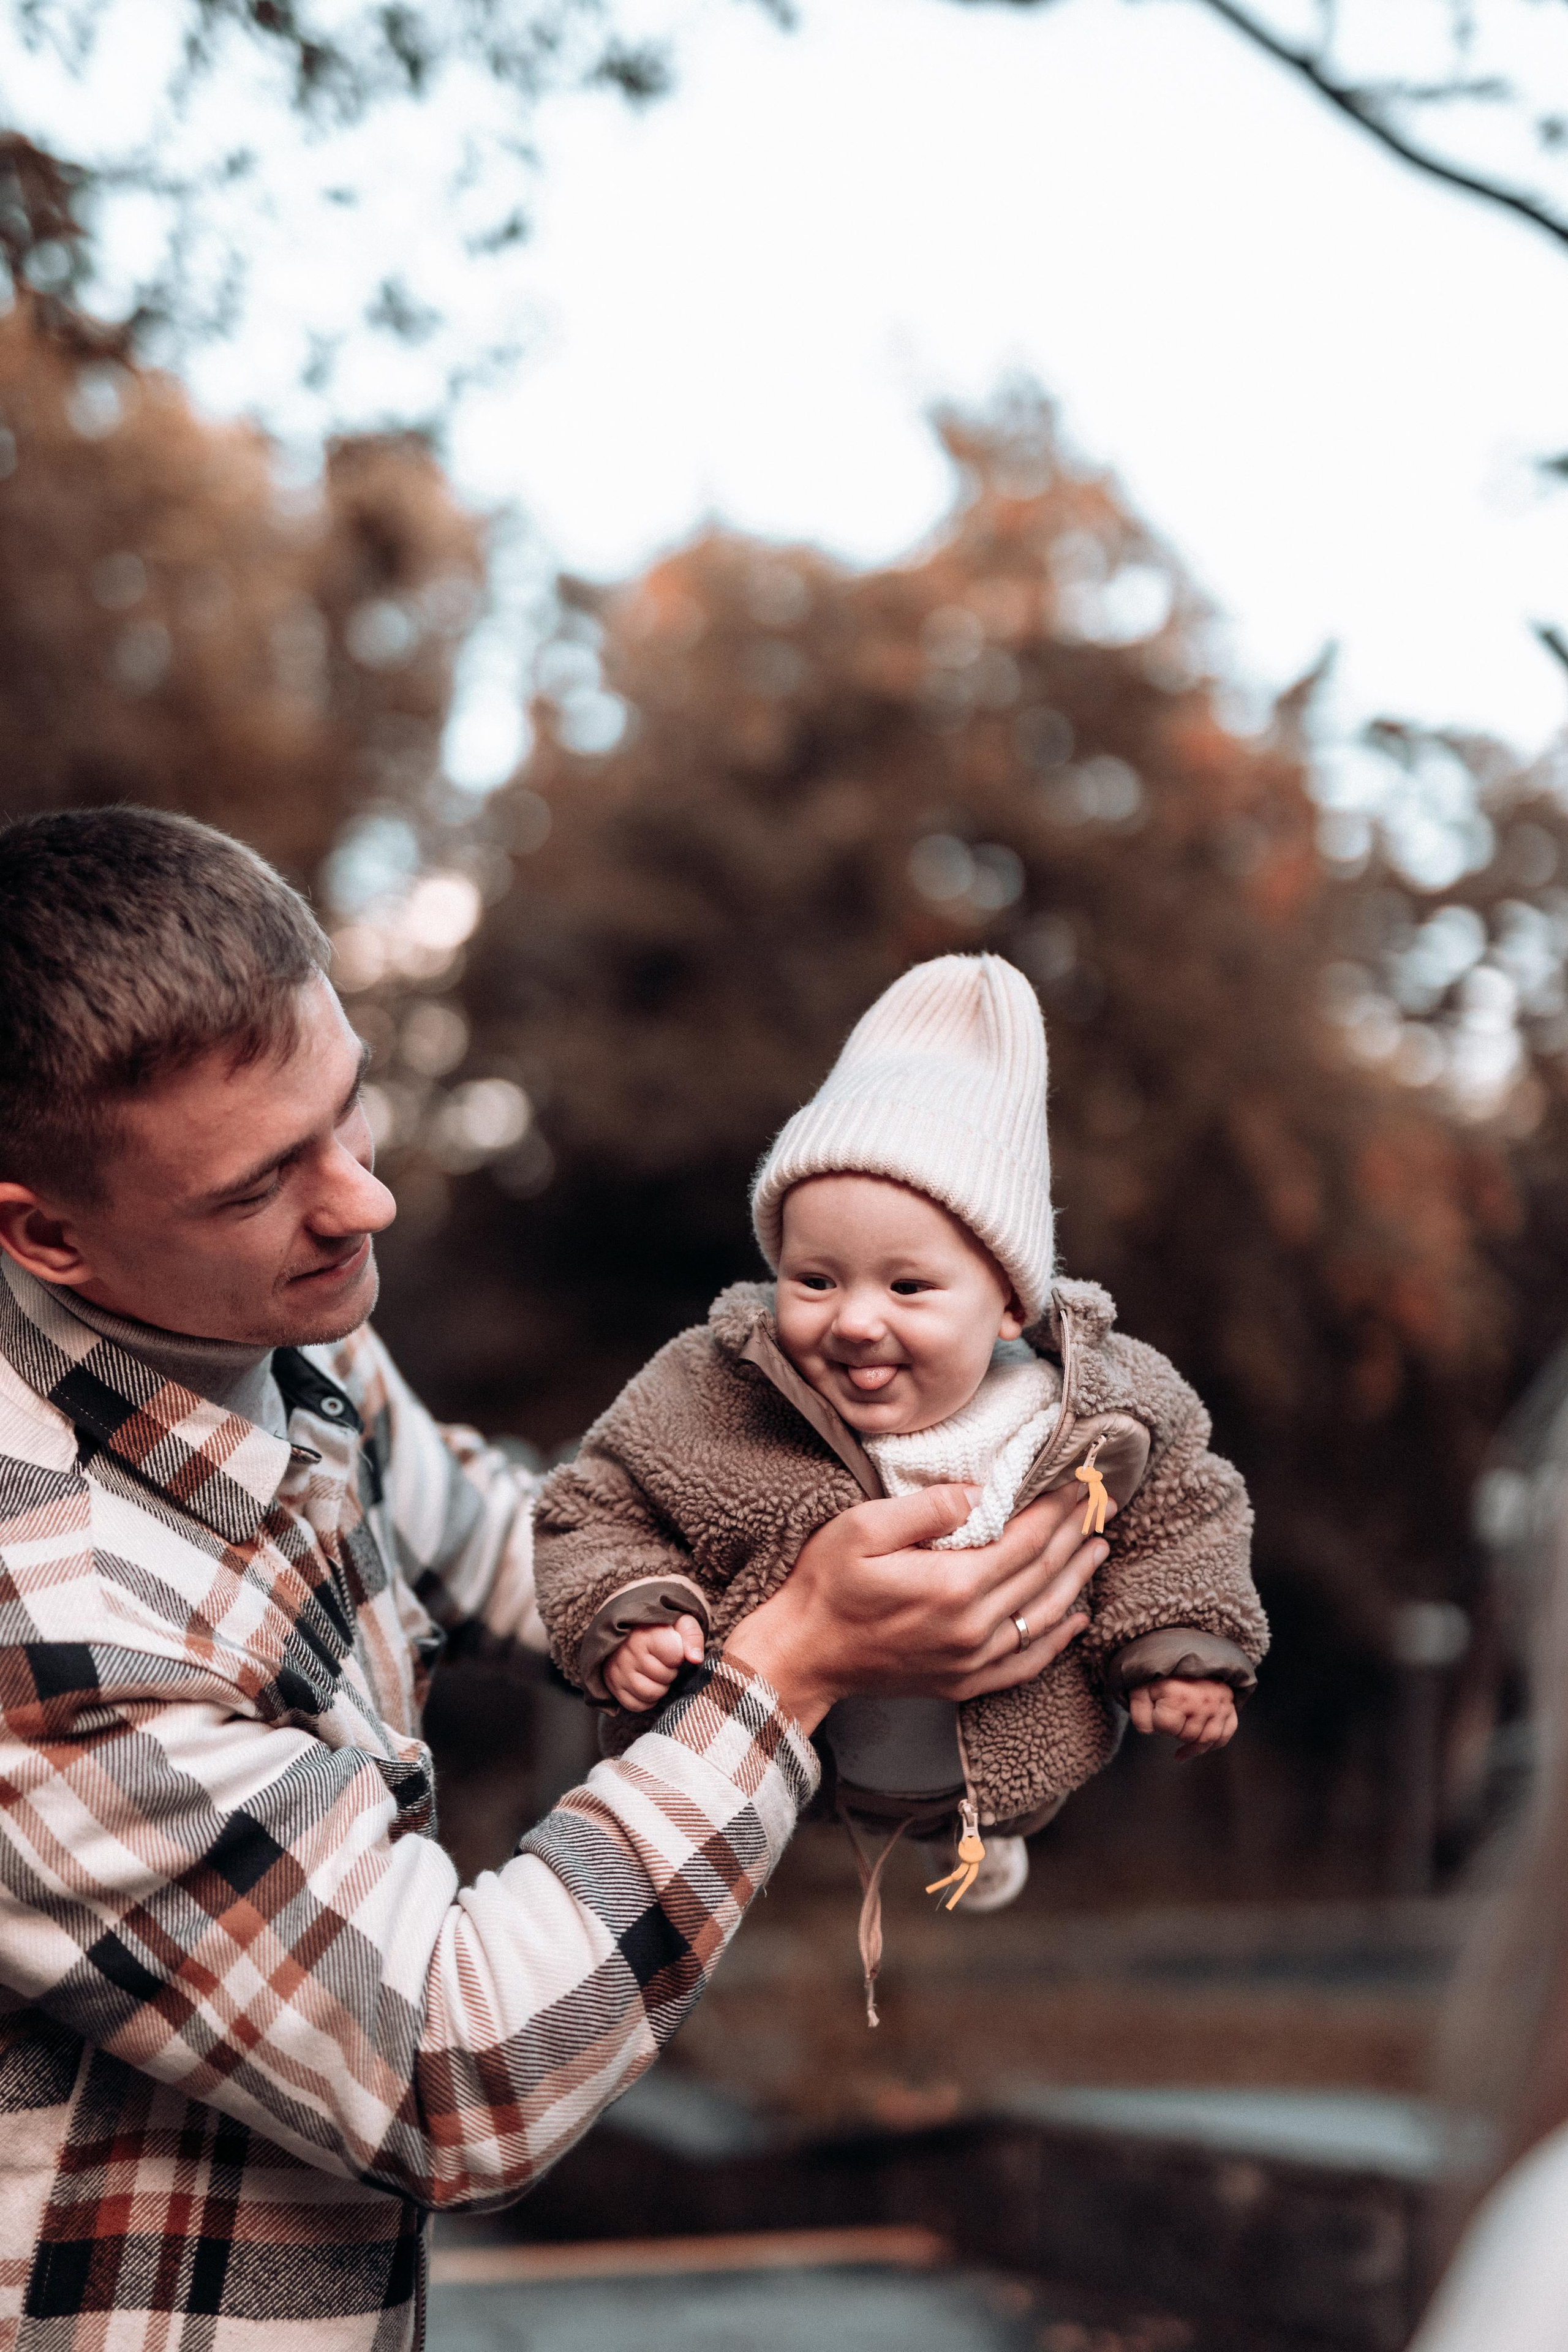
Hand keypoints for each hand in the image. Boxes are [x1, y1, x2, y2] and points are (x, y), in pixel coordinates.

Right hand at [602, 1616, 706, 1712]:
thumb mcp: (680, 1621)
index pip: (674, 1655)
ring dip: (660, 1687)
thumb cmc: (659, 1626)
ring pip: (649, 1693)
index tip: (673, 1648)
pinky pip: (635, 1705)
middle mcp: (628, 1652)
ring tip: (657, 1674)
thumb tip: (695, 1659)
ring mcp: (617, 1670)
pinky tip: (648, 1684)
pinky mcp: (612, 1684)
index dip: (679, 1655)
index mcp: (645, 1634)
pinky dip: (646, 1700)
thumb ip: (692, 1636)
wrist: (629, 1629)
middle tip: (665, 1662)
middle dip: (671, 1671)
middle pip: (664, 1677)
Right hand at [724, 1481, 1109, 1734]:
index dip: (1056, 1509)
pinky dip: (1056, 1640)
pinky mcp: (963, 1682)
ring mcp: (971, 1661)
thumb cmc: (825, 1585)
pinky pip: (1026, 1663)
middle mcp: (973, 1628)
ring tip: (1096, 1549)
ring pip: (1044, 1617)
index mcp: (953, 1585)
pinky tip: (1073, 1619)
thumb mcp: (862, 1528)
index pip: (1026, 1539)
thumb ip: (926, 1508)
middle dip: (1073, 1535)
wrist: (802, 1654)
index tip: (1075, 1483)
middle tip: (1097, 1505)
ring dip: (1076, 1581)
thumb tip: (980, 1493)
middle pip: (1043, 1574)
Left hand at [1128, 1676, 1237, 1760]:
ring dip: (1192, 1741)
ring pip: (1206, 1740)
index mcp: (1178, 1694)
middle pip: (1186, 1736)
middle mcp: (1202, 1701)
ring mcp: (1218, 1705)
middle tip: (1170, 1715)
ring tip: (1181, 1733)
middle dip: (1175, 1731)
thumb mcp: (1142, 1689)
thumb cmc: (1162, 1677)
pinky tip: (1199, 1746)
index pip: (1166, 1727)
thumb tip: (1149, 1732)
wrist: (1185, 1656)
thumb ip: (1139, 1712)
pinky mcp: (1229, 1707)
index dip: (1157, 1723)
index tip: (1157, 1711)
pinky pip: (1224, 1735)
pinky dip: (1213, 1744)